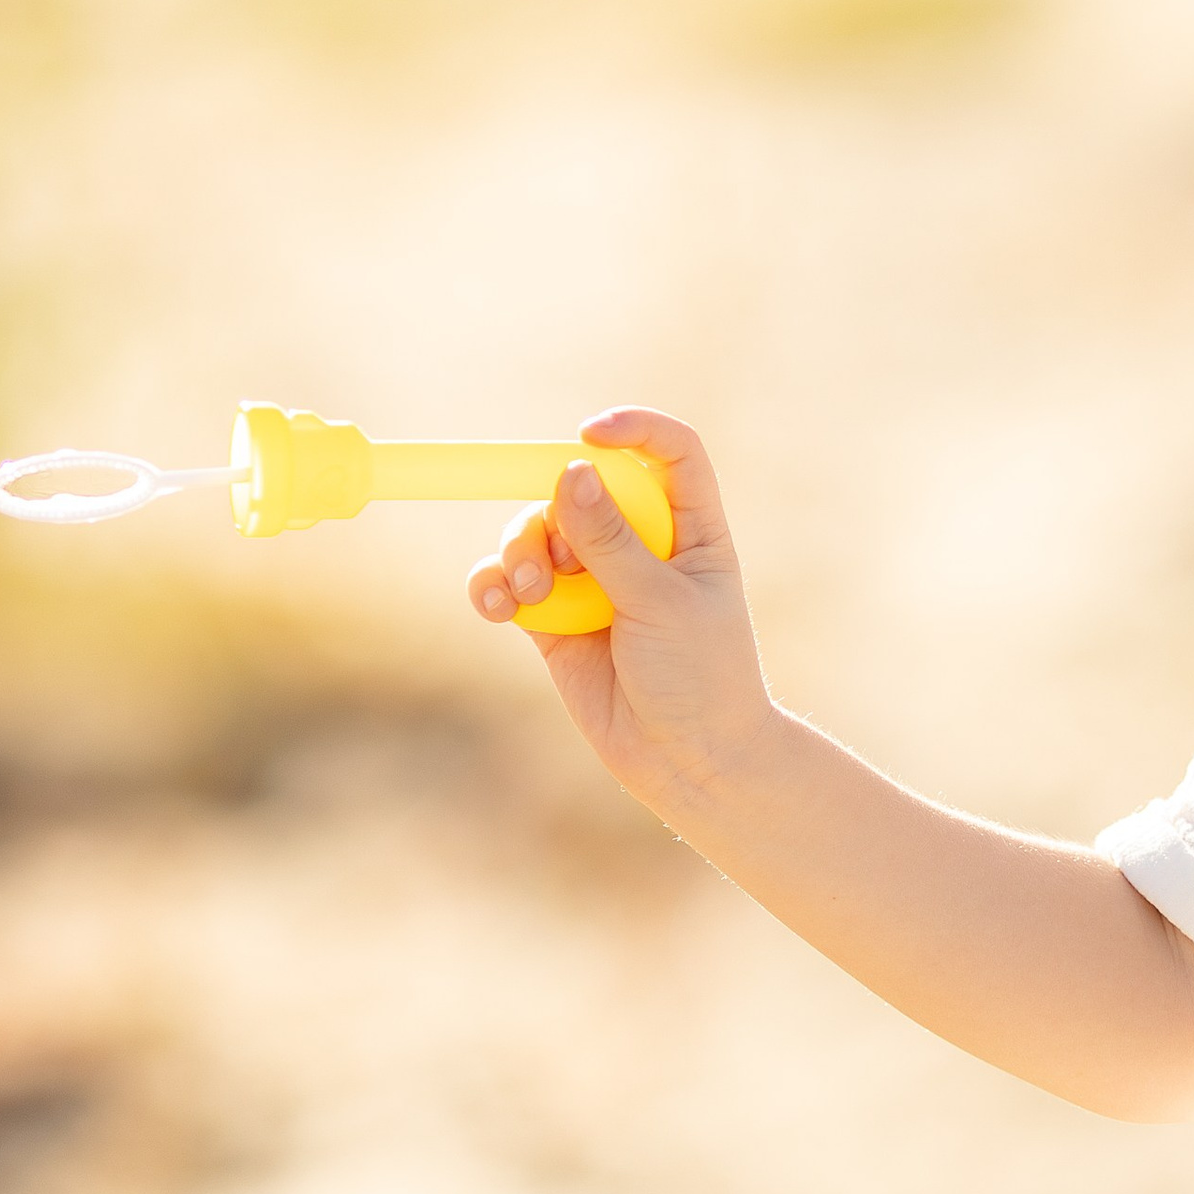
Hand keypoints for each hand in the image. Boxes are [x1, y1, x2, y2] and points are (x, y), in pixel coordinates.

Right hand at [465, 408, 777, 810]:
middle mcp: (640, 544)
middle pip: (580, 487)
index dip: (632, 430)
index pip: (669, 452)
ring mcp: (594, 581)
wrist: (687, 763)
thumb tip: (570, 471)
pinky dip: (494, 586)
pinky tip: (494, 606)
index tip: (588, 434)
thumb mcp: (660, 603)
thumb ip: (611, 541)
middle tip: (555, 558)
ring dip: (519, 552)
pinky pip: (509, 583)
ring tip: (527, 594)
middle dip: (552, 511)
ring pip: (535, 532)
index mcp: (691, 527)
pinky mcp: (555, 620)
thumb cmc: (700, 678)